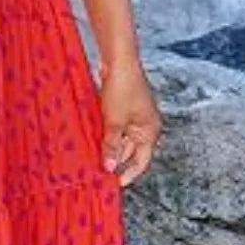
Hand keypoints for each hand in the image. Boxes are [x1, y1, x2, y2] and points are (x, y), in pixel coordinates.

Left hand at [98, 59, 161, 187]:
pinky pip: (117, 129)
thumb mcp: (114, 122)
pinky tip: (94, 141)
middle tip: (99, 172)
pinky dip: (107, 136)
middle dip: (116, 161)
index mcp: (150, 132)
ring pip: (122, 141)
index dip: (128, 174)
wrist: (119, 61)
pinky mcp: (126, 109)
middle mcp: (146, 126)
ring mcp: (136, 118)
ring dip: (110, 149)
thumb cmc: (122, 88)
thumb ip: (112, 146)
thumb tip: (110, 167)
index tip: (114, 183)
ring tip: (94, 158)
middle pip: (131, 152)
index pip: (141, 162)